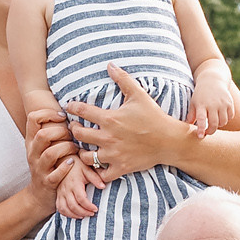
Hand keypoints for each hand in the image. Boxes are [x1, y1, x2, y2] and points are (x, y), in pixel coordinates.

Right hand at [25, 107, 78, 201]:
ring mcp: (39, 168)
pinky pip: (55, 174)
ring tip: (74, 149)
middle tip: (71, 135)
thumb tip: (69, 108)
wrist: (38, 194)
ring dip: (66, 148)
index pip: (33, 118)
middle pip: (42, 135)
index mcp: (32, 141)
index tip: (62, 116)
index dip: (48, 113)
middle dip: (60, 132)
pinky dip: (65, 167)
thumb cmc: (49, 164)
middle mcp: (33, 153)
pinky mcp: (47, 182)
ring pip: (50, 154)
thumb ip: (53, 130)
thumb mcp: (44, 147)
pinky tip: (73, 162)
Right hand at [55, 165, 101, 220]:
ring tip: (83, 216)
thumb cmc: (77, 164)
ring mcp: (61, 193)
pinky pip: (59, 208)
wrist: (64, 160)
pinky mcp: (58, 195)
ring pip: (65, 209)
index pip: (81, 199)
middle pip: (73, 206)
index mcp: (74, 183)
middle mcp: (66, 189)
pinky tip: (73, 214)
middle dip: (83, 212)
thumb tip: (103, 186)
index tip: (96, 209)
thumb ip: (95, 178)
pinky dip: (66, 213)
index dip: (89, 206)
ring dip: (74, 215)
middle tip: (92, 214)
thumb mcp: (87, 169)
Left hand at [61, 64, 191, 180]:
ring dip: (82, 153)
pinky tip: (97, 166)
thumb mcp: (139, 95)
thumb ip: (123, 79)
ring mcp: (113, 155)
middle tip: (75, 128)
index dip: (72, 108)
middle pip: (78, 135)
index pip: (81, 112)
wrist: (169, 140)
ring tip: (84, 148)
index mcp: (110, 119)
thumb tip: (109, 65)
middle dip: (73, 130)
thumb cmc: (153, 117)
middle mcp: (108, 138)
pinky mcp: (120, 168)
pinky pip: (100, 174)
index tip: (70, 107)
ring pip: (85, 157)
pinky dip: (97, 172)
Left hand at [188, 61, 239, 137]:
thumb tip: (186, 127)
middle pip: (214, 123)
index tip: (200, 136)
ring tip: (214, 123)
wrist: (212, 80)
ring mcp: (222, 103)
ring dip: (219, 125)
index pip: (201, 119)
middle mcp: (213, 104)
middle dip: (210, 131)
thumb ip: (191, 115)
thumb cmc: (200, 95)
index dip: (201, 129)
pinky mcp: (230, 102)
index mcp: (201, 105)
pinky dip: (226, 119)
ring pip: (223, 122)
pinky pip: (230, 117)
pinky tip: (221, 117)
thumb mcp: (193, 103)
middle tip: (207, 132)